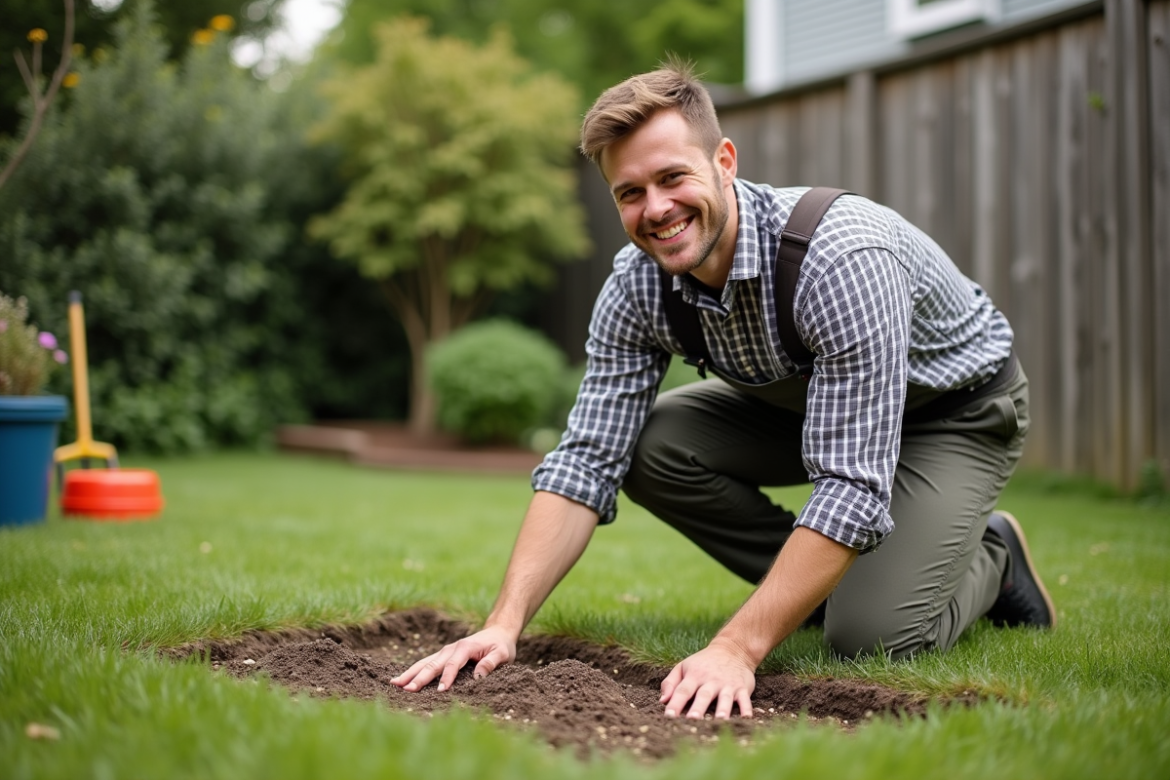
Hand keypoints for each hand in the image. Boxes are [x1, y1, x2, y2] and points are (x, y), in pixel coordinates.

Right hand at [391, 626, 516, 692]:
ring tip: (394, 683)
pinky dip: (413, 671)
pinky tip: (402, 680)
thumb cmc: (501, 646)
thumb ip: (491, 663)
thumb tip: (479, 676)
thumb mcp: (502, 654)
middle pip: (433, 664)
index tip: (441, 691)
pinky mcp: (443, 656)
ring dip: (410, 673)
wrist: (497, 633)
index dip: (447, 678)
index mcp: (465, 648)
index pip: (453, 665)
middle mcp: (451, 648)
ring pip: (425, 663)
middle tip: (406, 689)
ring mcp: (445, 652)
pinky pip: (426, 664)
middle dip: (419, 677)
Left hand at [659, 639, 755, 718]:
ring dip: (722, 709)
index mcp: (694, 676)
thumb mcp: (684, 667)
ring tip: (719, 720)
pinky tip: (747, 717)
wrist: (732, 649)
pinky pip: (744, 699)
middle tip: (692, 720)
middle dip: (698, 708)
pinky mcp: (742, 688)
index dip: (675, 703)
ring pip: (725, 698)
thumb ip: (670, 683)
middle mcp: (711, 681)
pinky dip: (746, 708)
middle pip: (703, 695)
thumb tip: (662, 700)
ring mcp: (727, 685)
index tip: (669, 717)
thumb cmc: (703, 663)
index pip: (682, 690)